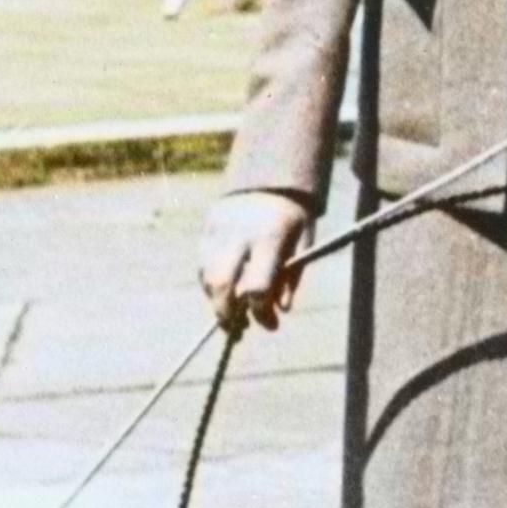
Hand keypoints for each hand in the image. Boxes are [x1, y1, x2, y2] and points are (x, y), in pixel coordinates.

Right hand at [196, 191, 312, 334]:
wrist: (270, 179)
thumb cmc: (293, 218)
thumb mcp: (304, 244)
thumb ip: (291, 278)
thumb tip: (280, 311)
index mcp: (270, 237)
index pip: (257, 285)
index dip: (261, 311)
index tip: (271, 324)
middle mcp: (239, 234)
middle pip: (221, 283)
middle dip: (226, 313)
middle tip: (237, 329)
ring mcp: (218, 230)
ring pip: (206, 277)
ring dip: (216, 301)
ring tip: (233, 314)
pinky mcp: (206, 230)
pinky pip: (202, 265)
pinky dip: (211, 285)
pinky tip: (226, 291)